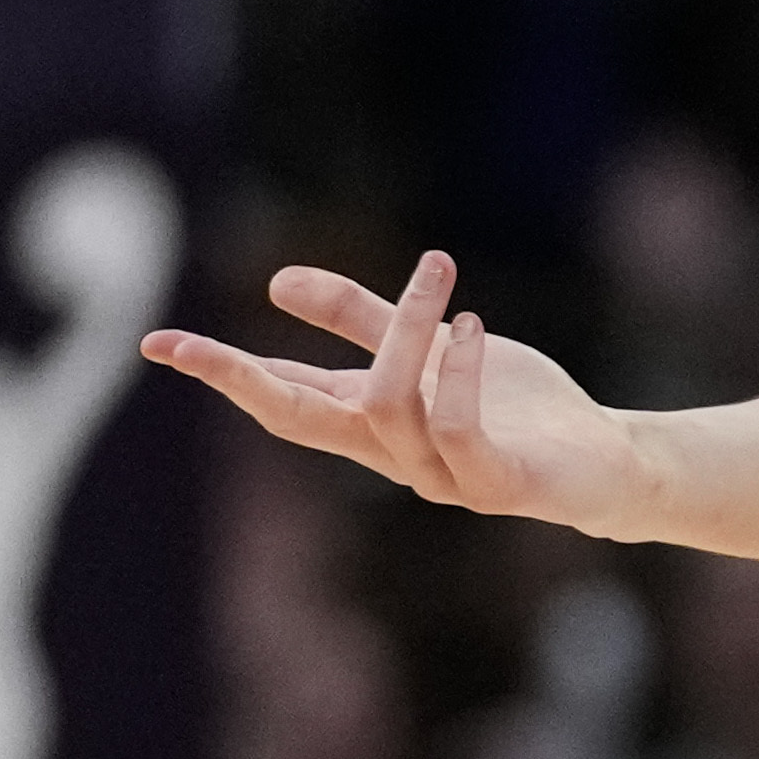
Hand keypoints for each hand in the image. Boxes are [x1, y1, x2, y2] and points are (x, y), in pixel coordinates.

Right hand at [149, 249, 664, 539]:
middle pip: (296, 418)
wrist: (600, 463)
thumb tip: (276, 282)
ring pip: (386, 406)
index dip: (220, 369)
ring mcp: (438, 473)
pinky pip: (456, 432)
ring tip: (438, 276)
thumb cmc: (512, 408)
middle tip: (188, 340)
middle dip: (239, 378)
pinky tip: (469, 328)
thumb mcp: (429, 347)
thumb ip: (358, 318)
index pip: (278, 393)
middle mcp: (390, 452)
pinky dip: (457, 377)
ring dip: (403, 332)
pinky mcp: (493, 483)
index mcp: (367, 420)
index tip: (158, 343)